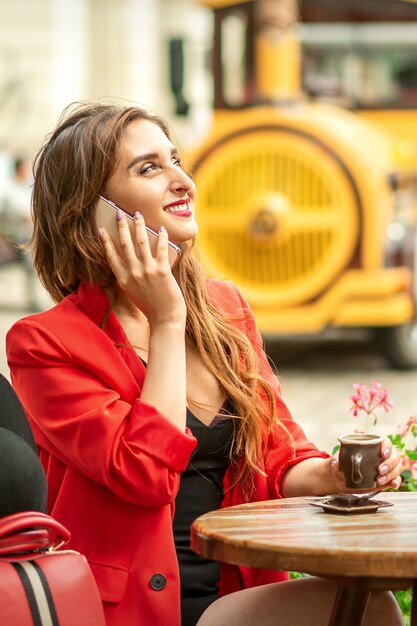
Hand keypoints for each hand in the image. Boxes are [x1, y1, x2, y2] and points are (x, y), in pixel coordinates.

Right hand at [99, 210, 185, 327]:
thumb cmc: (150, 306)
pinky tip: (161, 228)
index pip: (111, 255)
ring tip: (138, 214)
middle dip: (121, 226)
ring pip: (140, 242)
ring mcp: (147, 271)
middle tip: (120, 213)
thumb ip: (129, 276)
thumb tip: (131, 259)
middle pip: (124, 244)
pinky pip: (160, 248)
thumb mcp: (133, 292)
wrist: (165, 318)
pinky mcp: (162, 270)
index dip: (106, 241)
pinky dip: (161, 237)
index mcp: (123, 279)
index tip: (101, 229)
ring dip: (138, 225)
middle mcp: (132, 273)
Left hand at [330, 438, 402, 492]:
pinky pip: (396, 479)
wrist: (342, 479)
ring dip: (391, 474)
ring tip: (379, 480)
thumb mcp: (337, 461)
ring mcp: (386, 467)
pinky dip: (396, 482)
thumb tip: (335, 462)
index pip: (385, 442)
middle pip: (394, 456)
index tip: (382, 454)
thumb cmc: (341, 465)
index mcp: (372, 446)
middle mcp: (382, 456)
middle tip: (379, 470)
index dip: (387, 446)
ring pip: (397, 467)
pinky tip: (392, 485)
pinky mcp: (387, 479)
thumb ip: (335, 459)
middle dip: (389, 463)